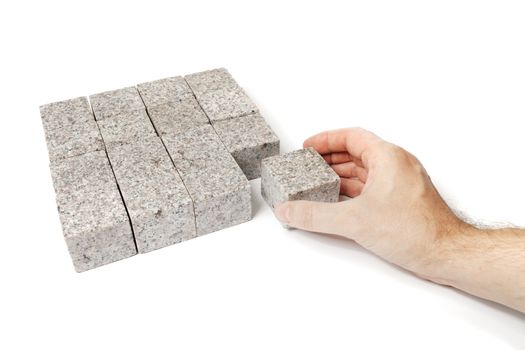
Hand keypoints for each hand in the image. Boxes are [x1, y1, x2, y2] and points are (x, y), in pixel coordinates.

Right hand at [274, 127, 467, 277]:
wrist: (447, 254)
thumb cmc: (415, 231)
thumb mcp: (354, 220)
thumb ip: (316, 215)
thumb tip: (289, 210)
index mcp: (388, 157)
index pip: (352, 136)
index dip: (327, 139)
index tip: (309, 147)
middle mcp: (397, 165)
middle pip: (357, 152)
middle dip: (330, 158)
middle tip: (309, 165)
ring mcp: (401, 183)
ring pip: (365, 171)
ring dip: (341, 175)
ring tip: (318, 183)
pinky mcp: (403, 200)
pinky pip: (372, 186)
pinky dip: (353, 190)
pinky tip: (338, 202)